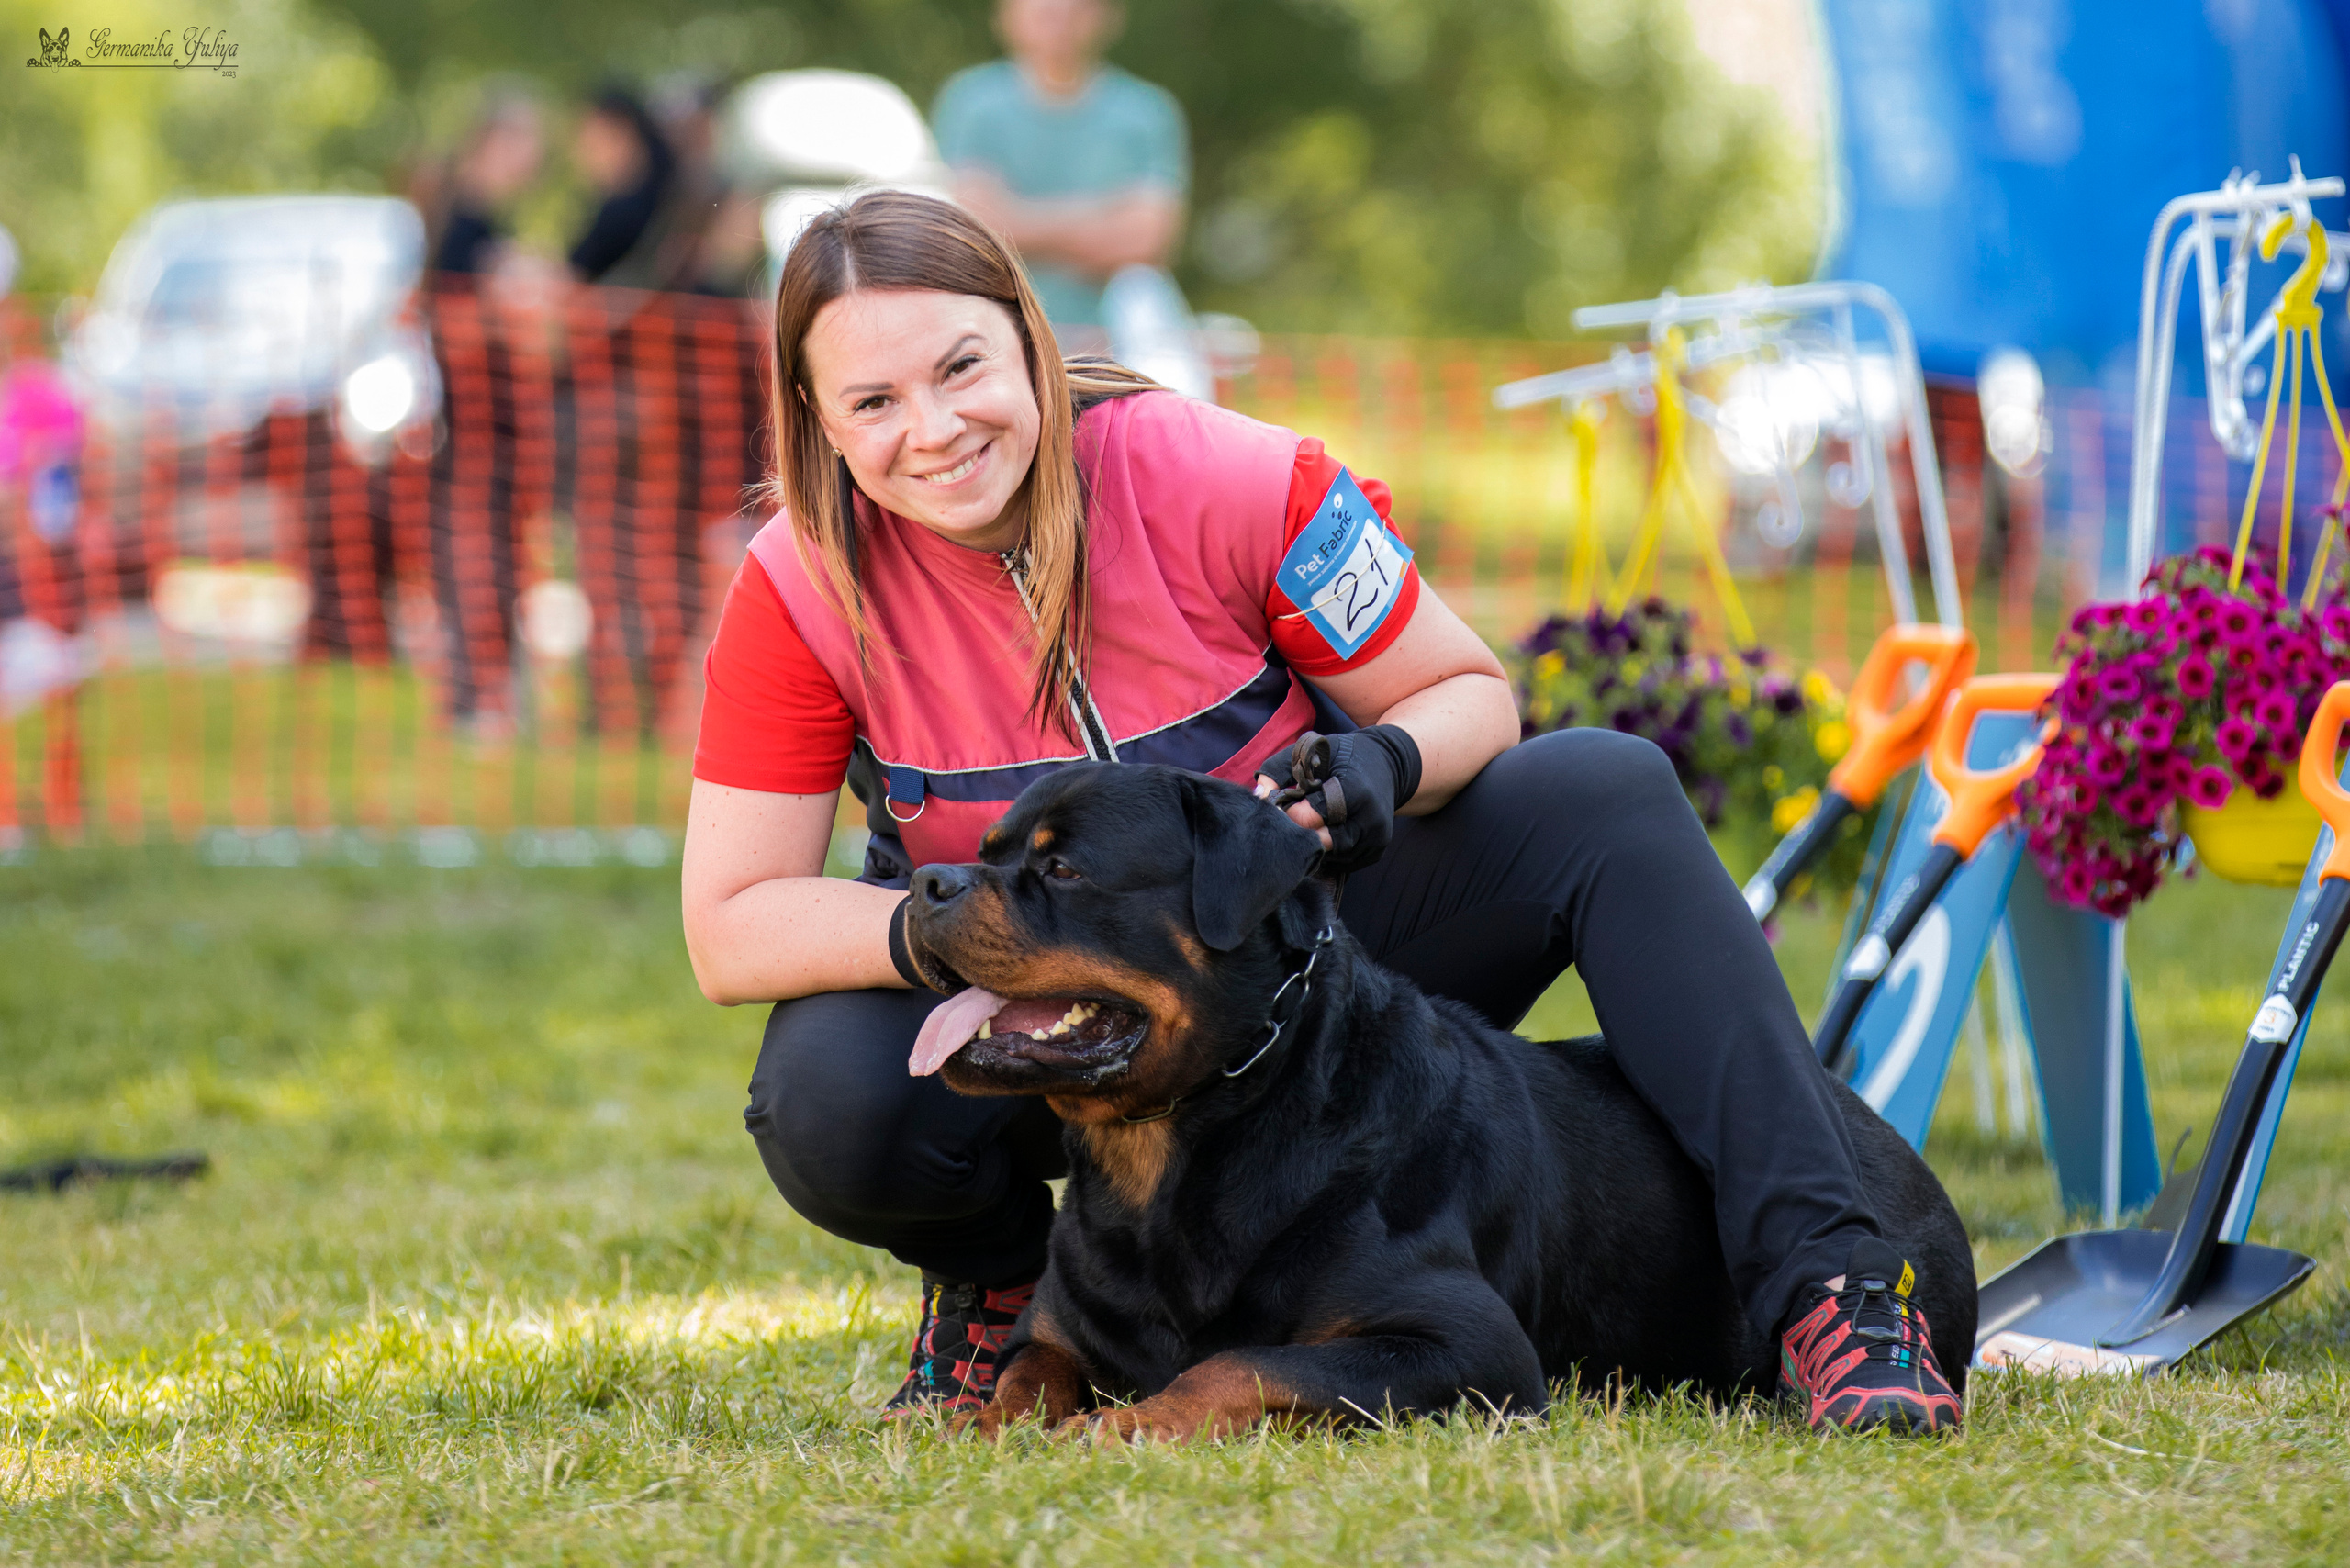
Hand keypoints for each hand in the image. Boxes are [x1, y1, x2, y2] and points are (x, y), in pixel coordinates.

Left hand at [1252, 726, 1421, 876]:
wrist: (1389, 763)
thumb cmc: (1342, 754)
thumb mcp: (1311, 750)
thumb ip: (1279, 769)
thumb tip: (1258, 796)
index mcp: (1355, 790)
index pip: (1313, 816)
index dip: (1293, 814)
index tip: (1285, 805)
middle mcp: (1370, 818)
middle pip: (1322, 841)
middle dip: (1302, 833)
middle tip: (1293, 820)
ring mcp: (1376, 838)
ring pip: (1331, 856)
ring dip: (1315, 844)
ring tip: (1309, 824)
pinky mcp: (1377, 851)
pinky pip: (1343, 863)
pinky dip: (1329, 852)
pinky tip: (1323, 833)